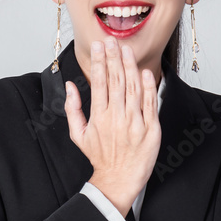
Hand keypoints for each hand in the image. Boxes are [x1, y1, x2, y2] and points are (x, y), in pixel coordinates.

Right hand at [65, 38, 160, 216]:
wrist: (119, 180)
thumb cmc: (99, 157)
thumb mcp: (78, 135)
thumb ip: (72, 109)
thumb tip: (70, 86)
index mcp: (99, 117)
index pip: (100, 82)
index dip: (99, 62)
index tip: (98, 46)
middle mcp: (117, 117)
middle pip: (116, 81)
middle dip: (114, 58)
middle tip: (112, 40)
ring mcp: (135, 123)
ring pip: (133, 88)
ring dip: (130, 66)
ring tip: (127, 50)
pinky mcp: (150, 130)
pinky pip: (149, 104)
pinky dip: (148, 87)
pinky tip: (145, 72)